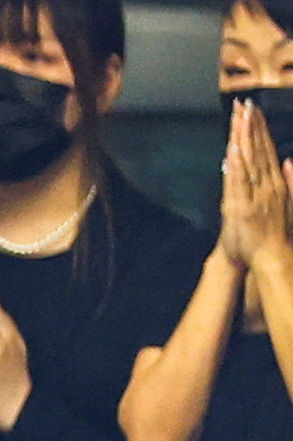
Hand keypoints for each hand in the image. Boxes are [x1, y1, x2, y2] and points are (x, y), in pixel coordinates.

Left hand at [223, 98, 292, 274]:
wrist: (271, 257)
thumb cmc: (274, 233)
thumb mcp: (287, 202)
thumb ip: (290, 180)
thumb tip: (289, 160)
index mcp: (276, 182)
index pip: (267, 149)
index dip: (261, 129)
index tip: (254, 110)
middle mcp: (268, 184)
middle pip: (259, 149)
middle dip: (252, 125)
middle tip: (246, 103)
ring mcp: (256, 194)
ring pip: (249, 160)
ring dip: (245, 137)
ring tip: (241, 116)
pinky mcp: (243, 207)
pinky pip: (239, 183)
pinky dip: (236, 165)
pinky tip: (233, 149)